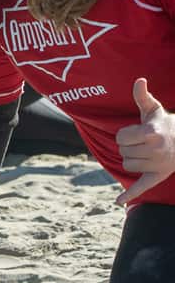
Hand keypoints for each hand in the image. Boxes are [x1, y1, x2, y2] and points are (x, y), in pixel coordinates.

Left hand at [115, 78, 174, 204]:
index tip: (135, 132)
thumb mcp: (153, 109)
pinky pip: (141, 188)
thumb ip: (142, 96)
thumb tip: (139, 80)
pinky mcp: (157, 177)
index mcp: (151, 133)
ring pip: (127, 165)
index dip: (124, 134)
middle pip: (122, 152)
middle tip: (142, 142)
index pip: (120, 138)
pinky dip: (129, 195)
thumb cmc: (163, 123)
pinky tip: (118, 202)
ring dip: (131, 159)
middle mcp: (155, 150)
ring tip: (144, 152)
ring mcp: (157, 165)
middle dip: (128, 146)